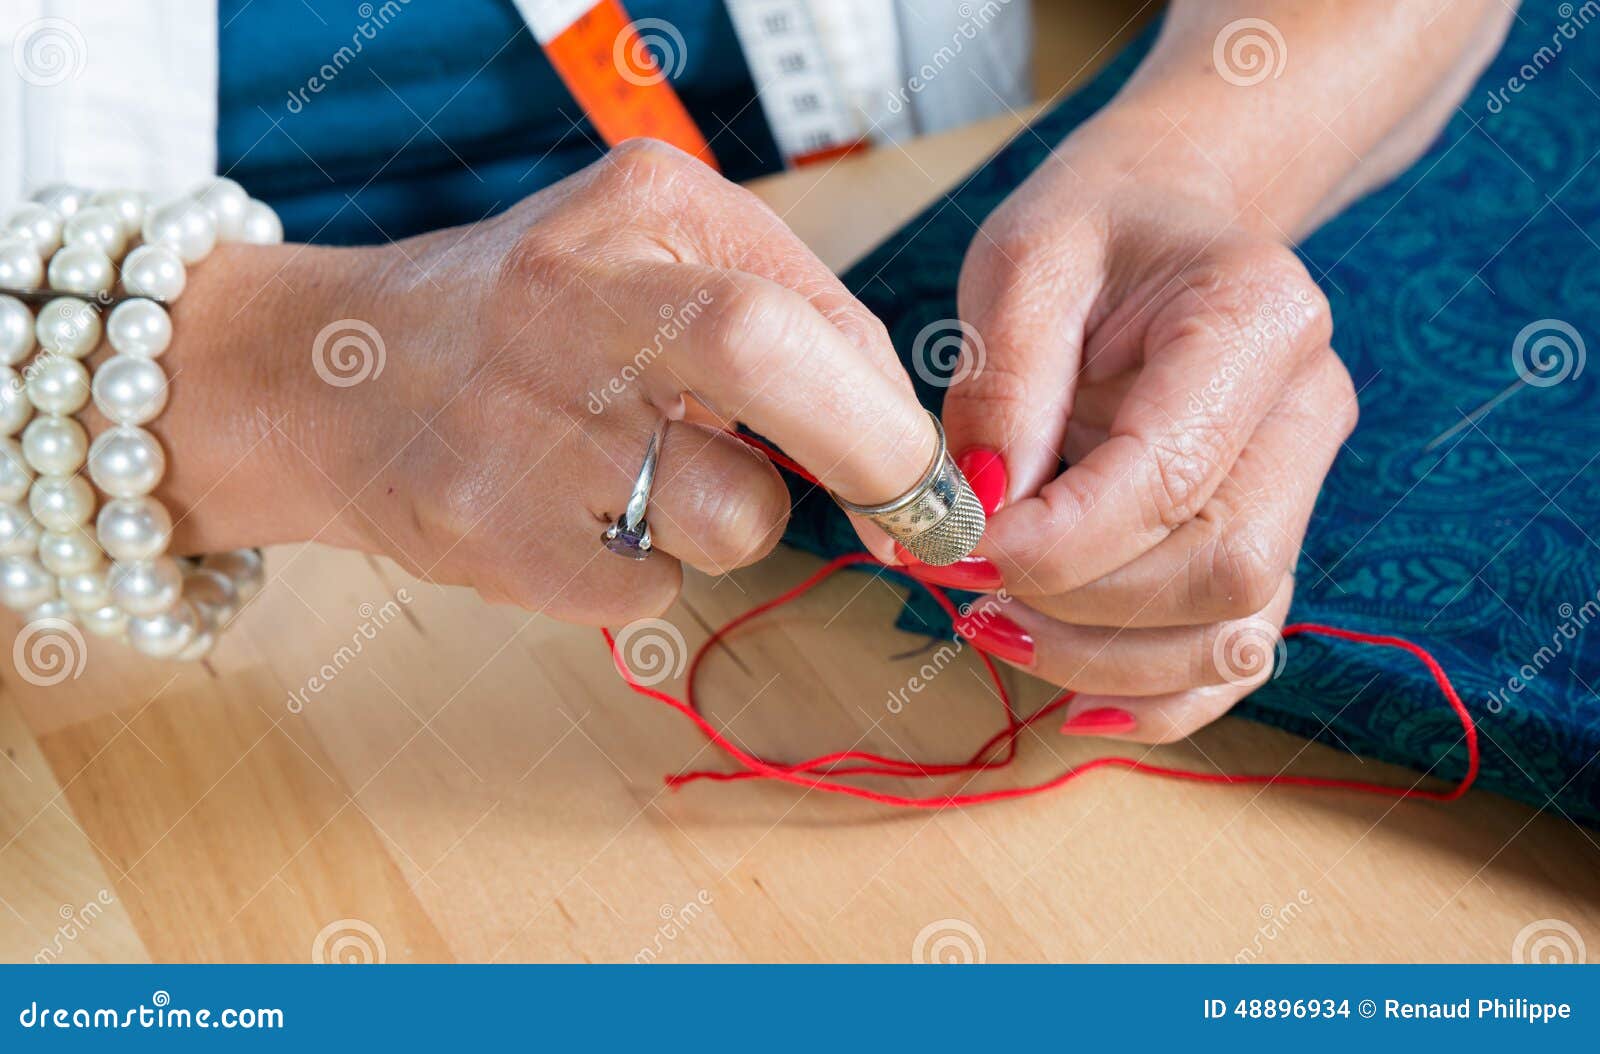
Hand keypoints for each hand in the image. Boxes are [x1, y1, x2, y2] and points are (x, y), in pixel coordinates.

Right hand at [150, 140, 931, 623]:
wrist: (327, 380)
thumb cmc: (524, 321)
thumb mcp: (648, 253)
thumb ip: (780, 310)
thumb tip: (900, 446)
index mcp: (637, 209)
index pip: (810, 307)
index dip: (892, 413)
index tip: (923, 479)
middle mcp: (573, 297)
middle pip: (774, 360)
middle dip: (874, 454)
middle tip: (908, 519)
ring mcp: (523, 422)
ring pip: (736, 517)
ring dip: (725, 518)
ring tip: (640, 473)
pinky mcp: (492, 536)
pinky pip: (652, 587)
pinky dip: (640, 565)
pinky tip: (573, 513)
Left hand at [923, 146, 1356, 743]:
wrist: (1161, 227)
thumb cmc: (1090, 233)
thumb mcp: (1022, 260)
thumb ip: (1004, 381)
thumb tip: (985, 509)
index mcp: (1259, 317)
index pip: (1172, 475)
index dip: (1060, 539)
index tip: (962, 546)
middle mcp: (1307, 410)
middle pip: (1218, 569)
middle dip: (1076, 605)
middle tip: (962, 581)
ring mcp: (1302, 486)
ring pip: (1231, 634)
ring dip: (1098, 660)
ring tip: (989, 623)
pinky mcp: (1271, 540)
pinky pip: (1234, 658)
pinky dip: (1157, 702)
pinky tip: (1075, 705)